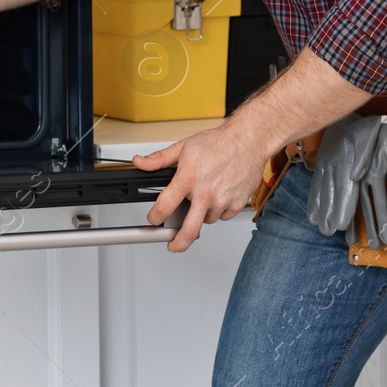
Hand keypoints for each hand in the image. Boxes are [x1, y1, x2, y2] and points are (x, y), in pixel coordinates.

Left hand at [131, 125, 267, 251]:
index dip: (155, 217)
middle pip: (189, 230)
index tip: (153, 219)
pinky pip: (223, 216)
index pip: (165, 206)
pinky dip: (218, 211)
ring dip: (201, 215)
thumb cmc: (217, 143)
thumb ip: (158, 159)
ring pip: (206, 220)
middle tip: (173, 245)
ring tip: (203, 197)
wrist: (247, 141)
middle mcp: (205, 193)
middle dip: (178, 243)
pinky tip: (218, 196)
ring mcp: (222, 200)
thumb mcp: (183, 147)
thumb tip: (139, 162)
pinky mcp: (237, 204)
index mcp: (188, 179)